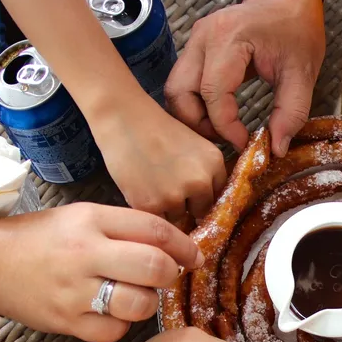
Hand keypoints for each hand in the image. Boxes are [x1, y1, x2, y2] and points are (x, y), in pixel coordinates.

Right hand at [0, 203, 201, 341]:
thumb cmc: (43, 239)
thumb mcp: (82, 217)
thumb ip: (124, 227)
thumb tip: (173, 246)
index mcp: (91, 220)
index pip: (153, 230)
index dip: (183, 245)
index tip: (192, 255)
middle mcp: (85, 254)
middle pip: (153, 267)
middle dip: (170, 274)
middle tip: (165, 276)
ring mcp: (76, 291)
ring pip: (139, 304)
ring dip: (147, 301)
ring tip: (135, 294)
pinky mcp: (67, 322)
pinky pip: (115, 330)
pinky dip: (121, 324)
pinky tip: (112, 312)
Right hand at [93, 92, 225, 220]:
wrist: (124, 120)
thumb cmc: (155, 129)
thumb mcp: (194, 144)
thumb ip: (204, 170)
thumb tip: (206, 201)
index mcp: (215, 163)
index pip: (217, 194)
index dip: (202, 196)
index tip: (191, 194)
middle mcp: (200, 181)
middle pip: (200, 211)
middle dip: (187, 206)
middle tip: (167, 189)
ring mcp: (176, 196)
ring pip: (177, 218)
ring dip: (166, 209)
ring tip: (151, 186)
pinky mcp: (151, 206)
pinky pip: (157, 220)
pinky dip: (149, 211)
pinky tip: (142, 191)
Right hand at [166, 0, 324, 157]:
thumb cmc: (296, 28)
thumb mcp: (303, 72)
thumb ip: (291, 112)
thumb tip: (276, 149)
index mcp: (229, 37)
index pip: (212, 93)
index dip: (225, 126)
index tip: (245, 142)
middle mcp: (203, 37)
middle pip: (179, 92)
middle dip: (198, 124)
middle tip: (225, 139)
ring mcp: (194, 41)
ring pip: (175, 90)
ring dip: (193, 116)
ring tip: (222, 129)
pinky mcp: (195, 48)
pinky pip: (183, 83)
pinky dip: (195, 105)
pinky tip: (218, 115)